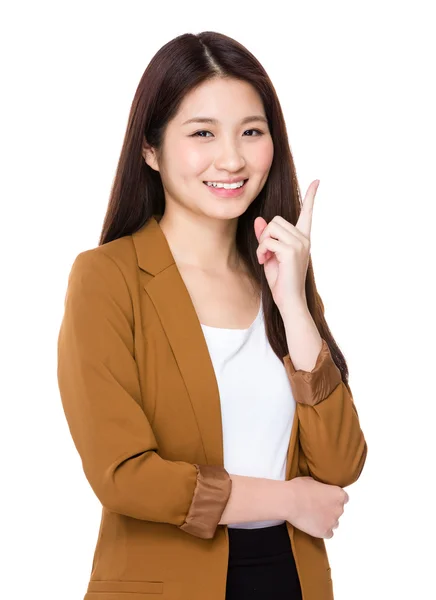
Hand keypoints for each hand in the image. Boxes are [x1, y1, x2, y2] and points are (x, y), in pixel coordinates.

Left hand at [254, 180, 319, 312]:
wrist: (289, 301)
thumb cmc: (281, 281)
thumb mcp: (271, 255)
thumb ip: (266, 238)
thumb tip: (260, 220)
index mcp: (302, 239)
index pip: (307, 213)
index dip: (311, 196)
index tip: (317, 181)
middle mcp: (304, 239)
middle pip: (276, 220)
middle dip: (265, 235)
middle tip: (265, 253)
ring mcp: (300, 244)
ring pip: (271, 228)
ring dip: (263, 243)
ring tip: (266, 258)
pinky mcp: (292, 251)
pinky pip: (268, 240)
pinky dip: (262, 251)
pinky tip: (265, 262)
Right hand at [284, 476, 348, 538]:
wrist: (289, 501)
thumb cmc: (298, 488)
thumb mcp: (311, 480)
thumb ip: (320, 487)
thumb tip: (319, 489)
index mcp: (338, 494)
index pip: (344, 498)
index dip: (334, 498)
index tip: (327, 499)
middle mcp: (339, 508)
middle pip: (338, 510)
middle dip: (329, 509)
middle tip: (317, 507)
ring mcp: (333, 521)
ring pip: (334, 523)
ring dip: (326, 520)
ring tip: (313, 516)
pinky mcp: (325, 532)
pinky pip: (328, 533)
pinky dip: (322, 530)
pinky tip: (313, 525)